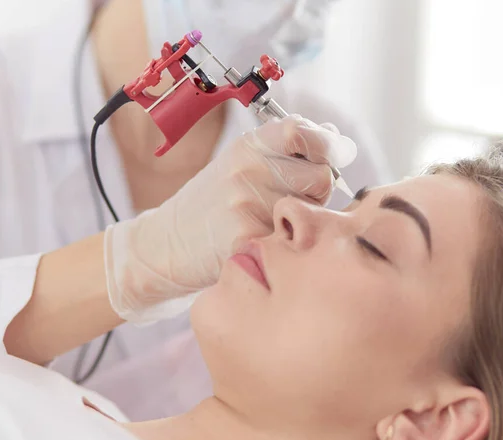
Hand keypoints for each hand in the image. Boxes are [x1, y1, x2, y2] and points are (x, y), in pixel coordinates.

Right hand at [104, 115, 356, 322]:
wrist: (165, 243)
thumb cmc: (211, 204)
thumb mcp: (240, 163)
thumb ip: (285, 151)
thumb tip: (338, 141)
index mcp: (248, 146)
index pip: (304, 132)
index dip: (329, 146)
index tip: (334, 157)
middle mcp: (248, 169)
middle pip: (322, 176)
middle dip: (319, 190)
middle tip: (293, 200)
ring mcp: (247, 204)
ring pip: (312, 211)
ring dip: (303, 218)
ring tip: (273, 222)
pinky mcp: (247, 238)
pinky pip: (293, 238)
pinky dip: (287, 243)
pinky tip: (265, 243)